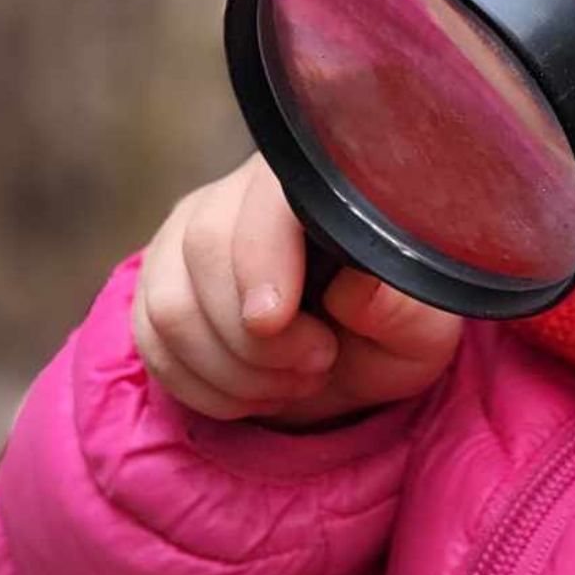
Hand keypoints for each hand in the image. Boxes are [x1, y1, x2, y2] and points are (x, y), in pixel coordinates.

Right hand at [131, 153, 462, 428]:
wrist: (344, 363)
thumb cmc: (388, 331)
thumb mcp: (422, 330)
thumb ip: (402, 308)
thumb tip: (359, 286)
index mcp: (311, 183)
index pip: (264, 197)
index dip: (261, 259)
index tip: (275, 322)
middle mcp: (236, 194)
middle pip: (205, 247)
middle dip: (256, 337)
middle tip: (317, 364)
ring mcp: (185, 237)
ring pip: (170, 304)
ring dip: (234, 370)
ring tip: (292, 380)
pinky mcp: (157, 285)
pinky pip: (151, 342)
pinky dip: (204, 386)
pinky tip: (252, 391)